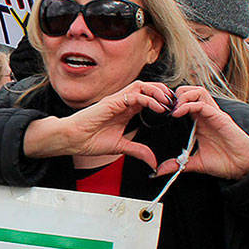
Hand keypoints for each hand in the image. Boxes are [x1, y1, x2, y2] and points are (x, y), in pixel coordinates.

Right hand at [21, 80, 174, 169]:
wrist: (72, 140)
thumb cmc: (89, 140)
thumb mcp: (120, 147)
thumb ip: (138, 151)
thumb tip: (153, 162)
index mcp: (125, 110)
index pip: (148, 98)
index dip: (162, 101)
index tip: (174, 110)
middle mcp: (122, 102)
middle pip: (148, 87)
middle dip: (164, 93)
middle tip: (176, 103)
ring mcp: (117, 100)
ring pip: (143, 86)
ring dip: (158, 92)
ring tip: (169, 102)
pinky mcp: (112, 102)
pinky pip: (135, 95)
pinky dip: (149, 99)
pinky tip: (158, 108)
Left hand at [155, 86, 248, 178]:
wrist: (243, 167)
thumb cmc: (224, 162)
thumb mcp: (195, 163)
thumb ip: (177, 164)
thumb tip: (159, 171)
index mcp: (200, 122)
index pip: (184, 102)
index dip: (171, 103)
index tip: (159, 113)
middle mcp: (206, 115)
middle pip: (191, 91)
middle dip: (176, 95)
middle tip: (165, 108)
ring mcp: (214, 114)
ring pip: (198, 91)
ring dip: (183, 96)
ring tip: (173, 109)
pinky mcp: (220, 118)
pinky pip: (203, 104)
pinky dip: (189, 105)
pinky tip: (178, 113)